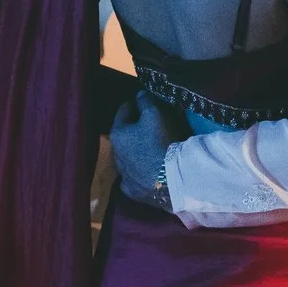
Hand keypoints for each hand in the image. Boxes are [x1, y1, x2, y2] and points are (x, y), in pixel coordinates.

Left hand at [110, 90, 184, 208]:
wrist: (171, 179)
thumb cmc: (161, 141)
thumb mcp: (155, 114)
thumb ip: (145, 101)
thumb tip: (138, 94)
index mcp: (118, 134)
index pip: (123, 111)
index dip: (134, 103)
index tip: (142, 100)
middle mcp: (115, 155)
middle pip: (124, 136)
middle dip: (134, 129)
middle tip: (149, 124)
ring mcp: (123, 175)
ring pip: (127, 157)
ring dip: (136, 151)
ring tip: (150, 148)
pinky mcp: (133, 191)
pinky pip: (133, 177)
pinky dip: (139, 172)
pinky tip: (147, 170)